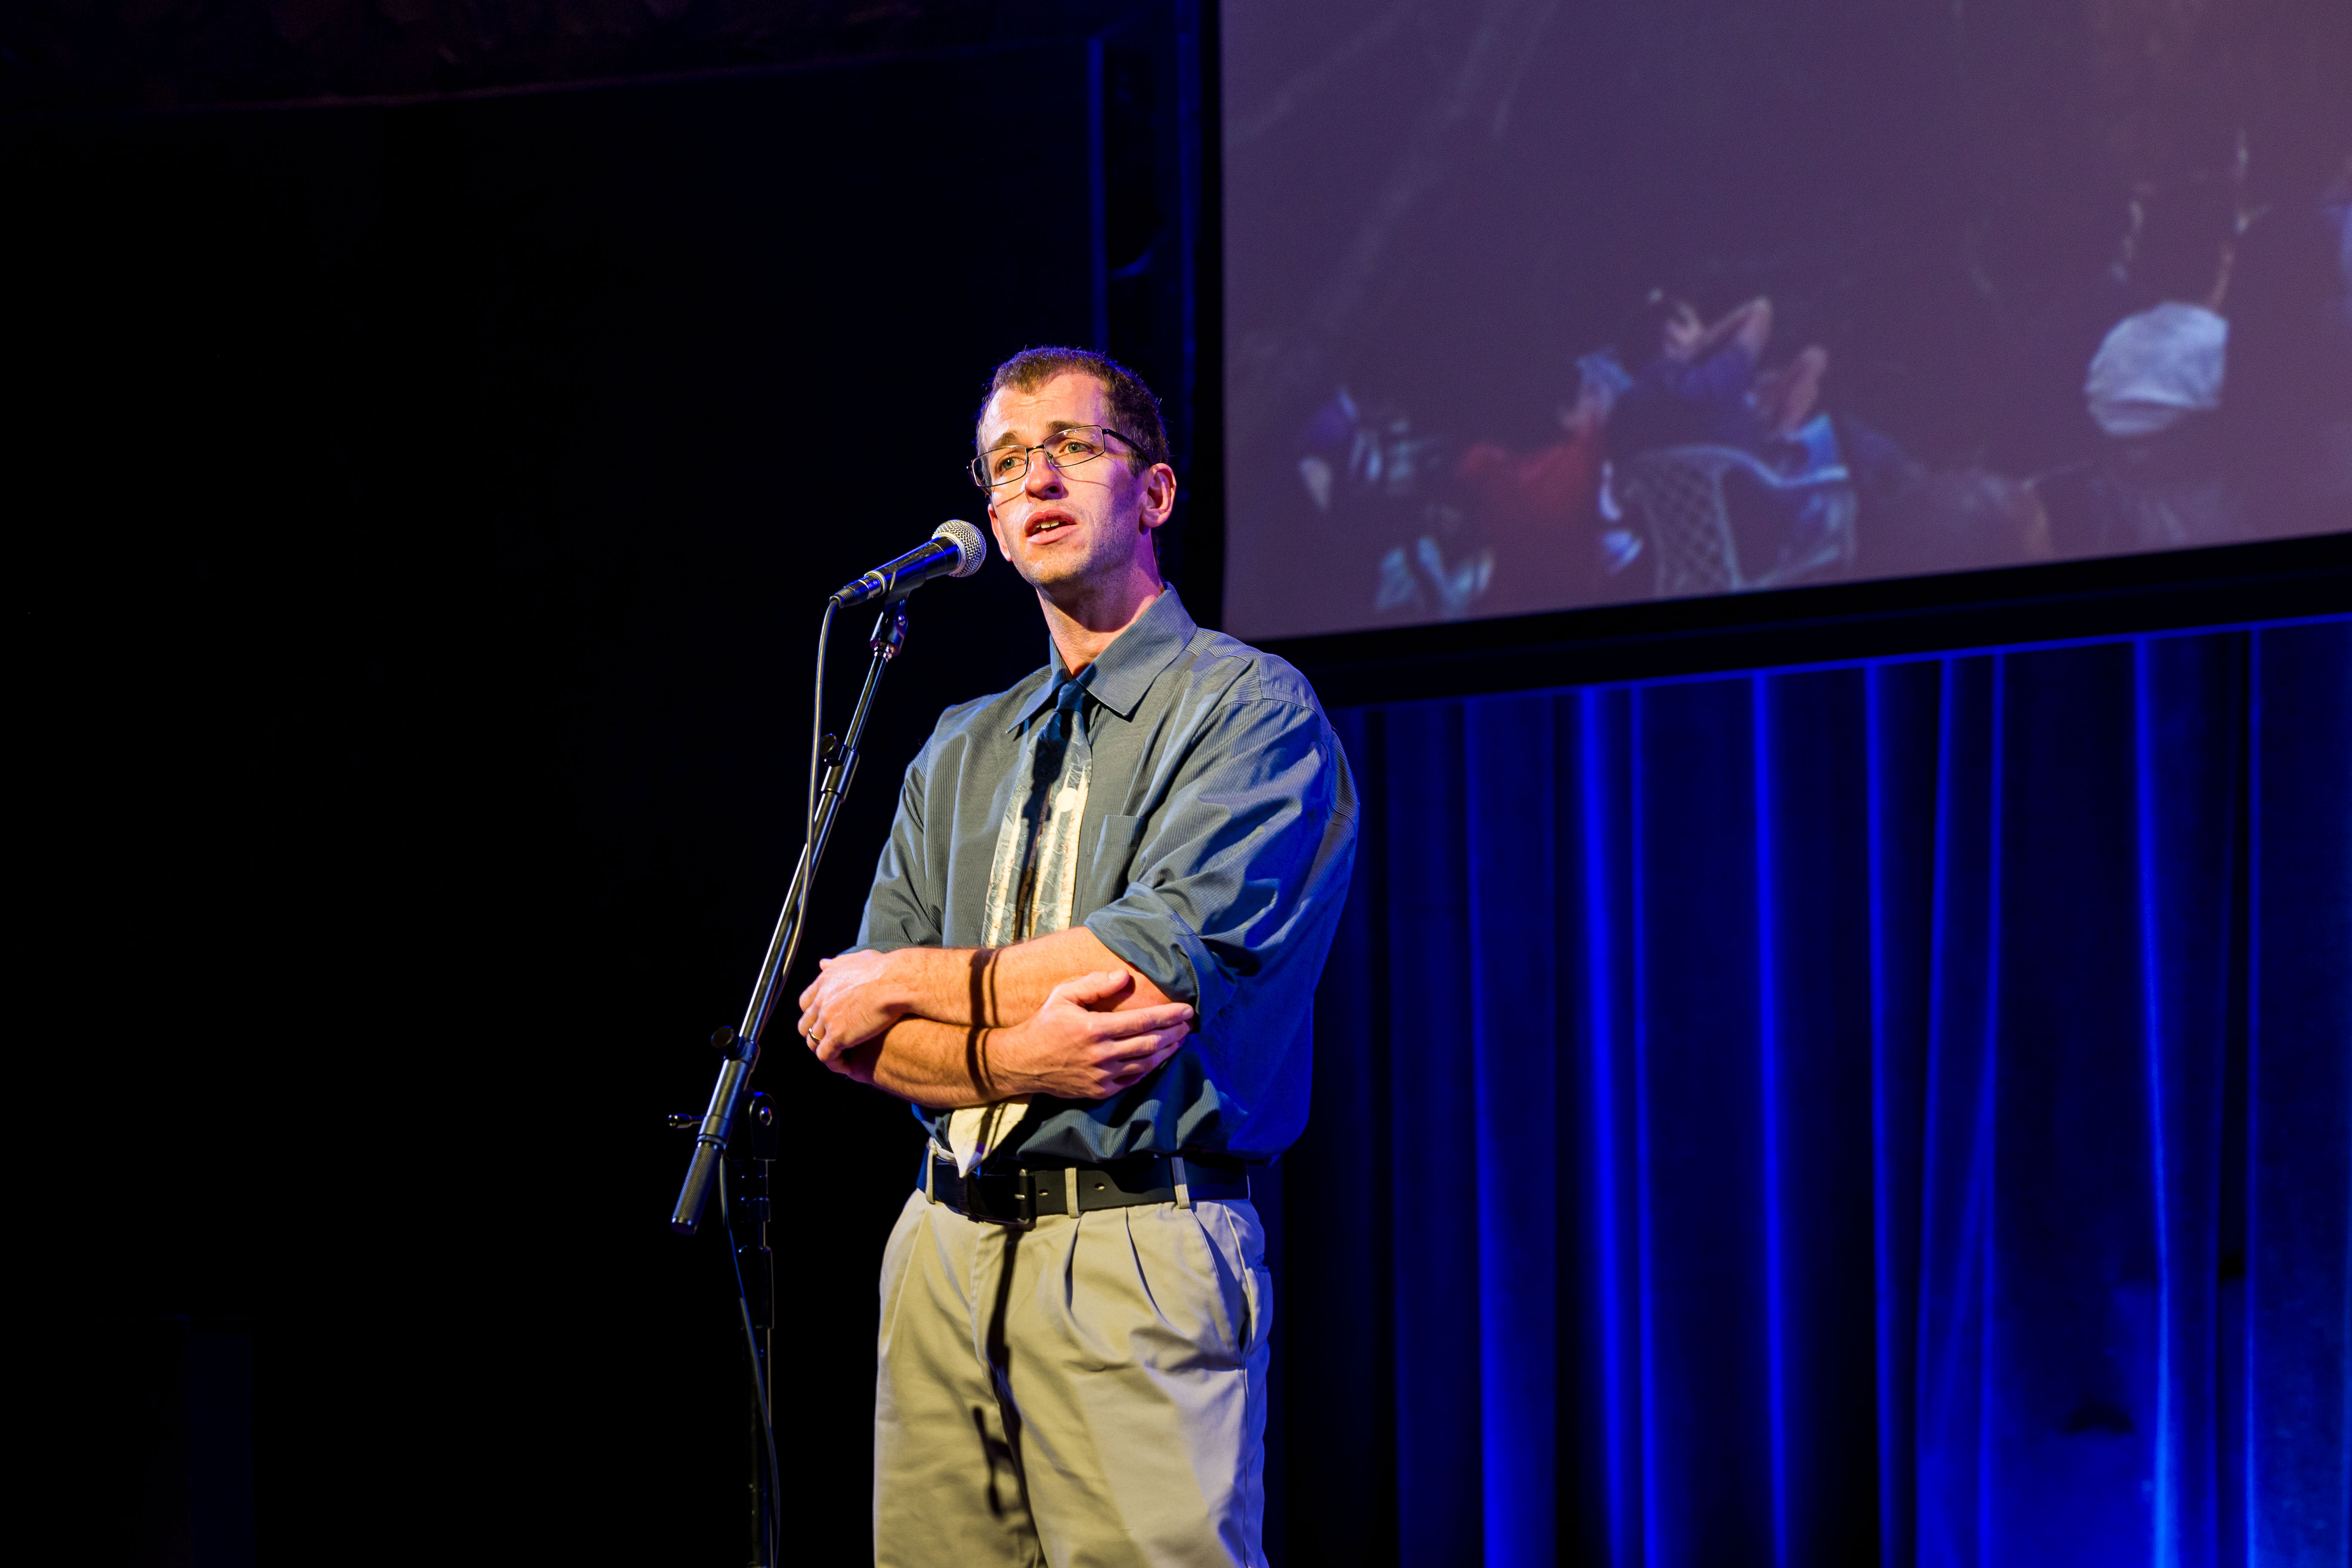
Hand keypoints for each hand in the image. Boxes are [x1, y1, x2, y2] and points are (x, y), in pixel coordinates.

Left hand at [797, 949, 906, 1058]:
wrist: (896, 981)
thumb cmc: (884, 970)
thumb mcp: (857, 958)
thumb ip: (838, 963)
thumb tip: (824, 963)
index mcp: (824, 982)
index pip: (805, 1003)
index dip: (814, 1014)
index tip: (825, 1021)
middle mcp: (821, 1000)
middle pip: (805, 1025)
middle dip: (816, 1034)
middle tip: (831, 1041)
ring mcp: (827, 1019)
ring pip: (813, 1042)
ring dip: (825, 1050)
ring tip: (839, 1056)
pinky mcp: (838, 1035)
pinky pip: (826, 1056)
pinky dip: (834, 1063)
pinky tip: (847, 1066)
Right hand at [987, 970, 1194, 1101]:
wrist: (1024, 1062)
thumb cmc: (1045, 1023)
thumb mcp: (1064, 995)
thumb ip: (1094, 984)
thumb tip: (1125, 977)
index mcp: (1095, 1028)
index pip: (1143, 1021)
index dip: (1169, 1016)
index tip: (1188, 1010)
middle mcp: (1102, 1054)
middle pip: (1151, 1043)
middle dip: (1175, 1032)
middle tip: (1189, 1024)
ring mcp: (1102, 1076)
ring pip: (1146, 1064)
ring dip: (1167, 1051)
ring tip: (1180, 1039)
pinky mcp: (1100, 1090)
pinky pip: (1133, 1080)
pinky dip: (1150, 1068)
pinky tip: (1158, 1057)